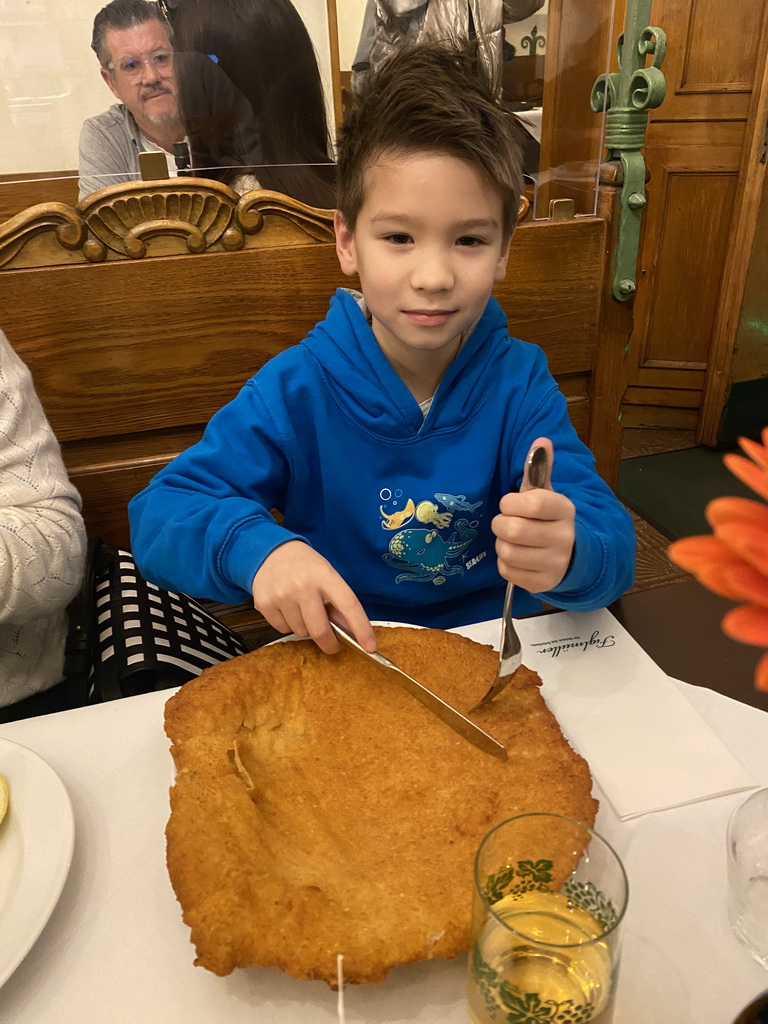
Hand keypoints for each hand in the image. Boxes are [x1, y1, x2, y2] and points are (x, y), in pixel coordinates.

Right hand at [251, 540, 375, 653]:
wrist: (270, 552)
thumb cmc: (305, 566)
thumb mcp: (327, 575)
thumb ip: (339, 602)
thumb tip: (353, 633)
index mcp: (325, 576)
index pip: (348, 605)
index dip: (361, 628)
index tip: (370, 647)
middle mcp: (303, 586)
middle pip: (320, 630)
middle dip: (329, 643)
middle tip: (332, 644)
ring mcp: (282, 596)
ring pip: (301, 633)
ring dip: (306, 629)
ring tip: (302, 610)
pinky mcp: (264, 604)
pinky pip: (282, 630)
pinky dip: (289, 625)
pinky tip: (287, 608)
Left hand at [491, 437, 575, 592]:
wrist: (572, 556)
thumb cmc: (549, 519)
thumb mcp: (547, 494)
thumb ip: (539, 470)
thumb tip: (541, 440)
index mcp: (564, 510)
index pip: (532, 503)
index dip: (510, 503)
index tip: (509, 504)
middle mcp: (564, 537)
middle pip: (512, 530)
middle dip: (501, 525)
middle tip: (506, 523)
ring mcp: (555, 563)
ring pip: (507, 552)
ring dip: (502, 544)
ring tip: (513, 540)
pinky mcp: (543, 583)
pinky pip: (508, 571)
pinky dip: (506, 564)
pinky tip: (518, 557)